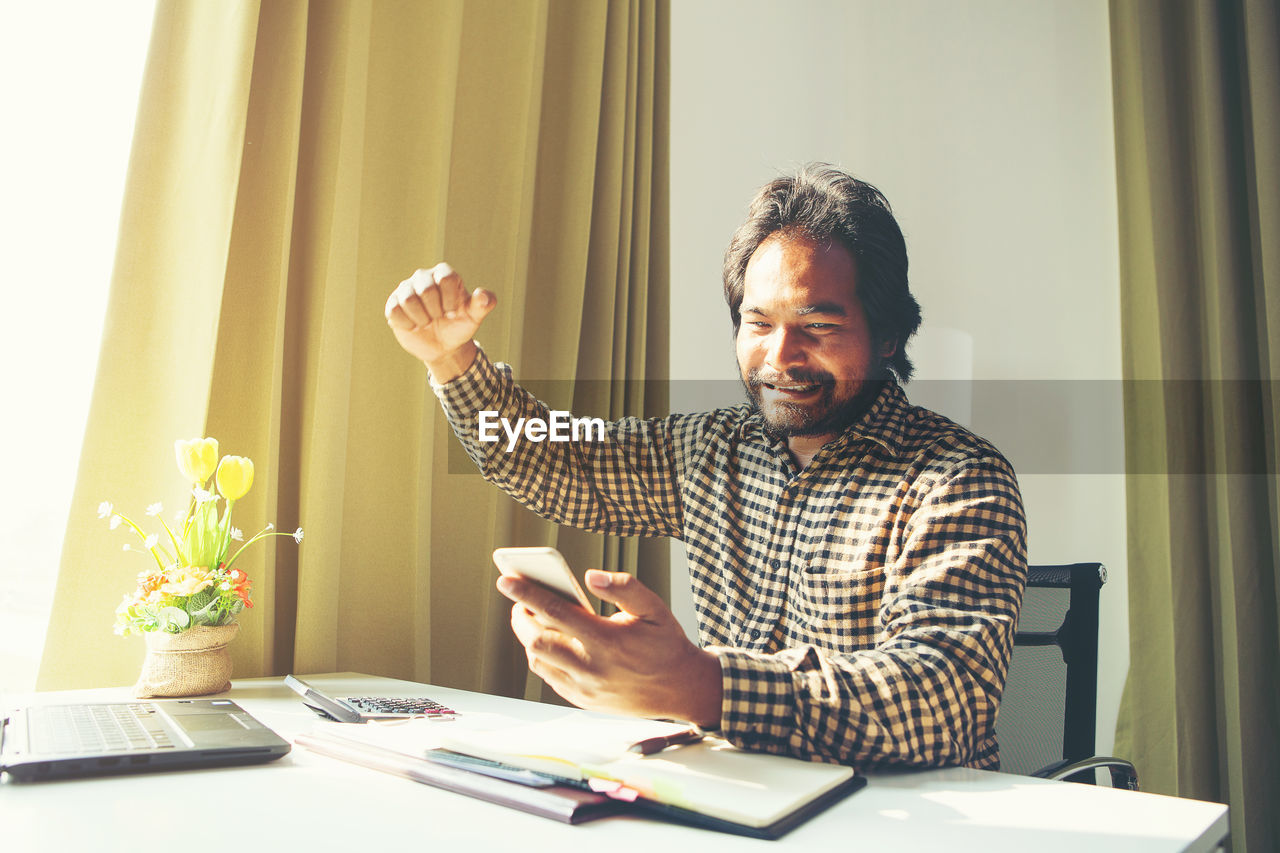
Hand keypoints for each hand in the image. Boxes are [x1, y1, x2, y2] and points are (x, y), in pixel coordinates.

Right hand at [384, 262, 496, 381]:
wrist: (442, 346)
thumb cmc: (459, 326)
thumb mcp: (474, 317)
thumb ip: (484, 304)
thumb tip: (483, 295)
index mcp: (444, 273)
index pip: (445, 278)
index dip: (450, 300)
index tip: (453, 311)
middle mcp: (423, 277)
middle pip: (426, 290)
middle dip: (436, 311)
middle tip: (439, 318)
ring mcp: (405, 289)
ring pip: (408, 300)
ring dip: (422, 318)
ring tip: (427, 322)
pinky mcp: (393, 304)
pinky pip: (394, 311)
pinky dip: (407, 324)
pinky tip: (414, 326)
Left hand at [498, 570, 722, 726]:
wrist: (681, 689)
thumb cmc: (666, 645)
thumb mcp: (654, 608)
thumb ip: (625, 587)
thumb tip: (590, 576)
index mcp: (608, 640)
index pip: (556, 612)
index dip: (527, 594)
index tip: (506, 579)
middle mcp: (592, 667)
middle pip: (536, 641)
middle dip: (521, 617)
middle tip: (522, 601)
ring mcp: (585, 688)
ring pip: (538, 661)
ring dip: (530, 638)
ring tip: (535, 619)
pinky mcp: (582, 700)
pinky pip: (549, 677)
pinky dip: (543, 657)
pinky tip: (551, 641)